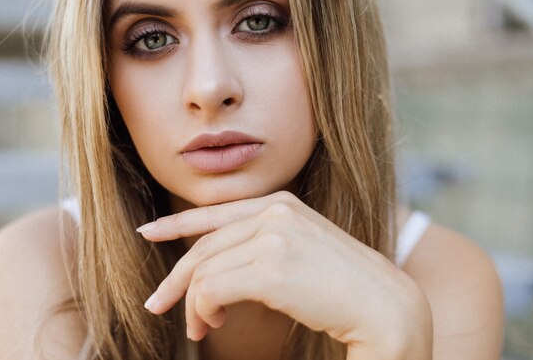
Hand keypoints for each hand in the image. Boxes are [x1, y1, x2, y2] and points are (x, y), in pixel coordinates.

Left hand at [137, 191, 431, 356]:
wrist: (383, 304)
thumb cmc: (341, 286)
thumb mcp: (299, 250)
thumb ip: (262, 243)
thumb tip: (217, 265)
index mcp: (282, 203)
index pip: (216, 213)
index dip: (177, 223)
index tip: (149, 232)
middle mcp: (276, 211)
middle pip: (204, 245)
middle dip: (176, 278)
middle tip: (156, 303)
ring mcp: (275, 236)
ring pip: (205, 270)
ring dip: (192, 303)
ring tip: (197, 328)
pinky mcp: (272, 267)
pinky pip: (214, 288)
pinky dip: (203, 309)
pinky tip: (211, 324)